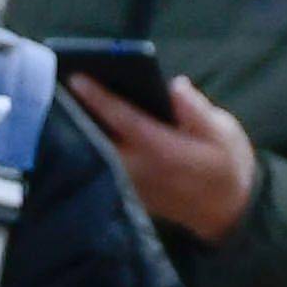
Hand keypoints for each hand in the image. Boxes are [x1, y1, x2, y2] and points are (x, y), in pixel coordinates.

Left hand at [74, 70, 257, 240]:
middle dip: (79, 109)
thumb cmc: (226, 164)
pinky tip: (83, 120)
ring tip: (64, 94)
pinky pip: (102, 162)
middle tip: (58, 80)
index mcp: (162, 149)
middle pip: (98, 135)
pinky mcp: (128, 191)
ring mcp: (130, 183)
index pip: (122, 119)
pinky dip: (92, 142)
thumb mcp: (222, 132)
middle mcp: (139, 168)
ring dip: (81, 125)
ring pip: (96, 151)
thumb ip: (196, 110)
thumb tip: (174, 85)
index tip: (76, 76)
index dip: (98, 97)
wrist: (228, 210)